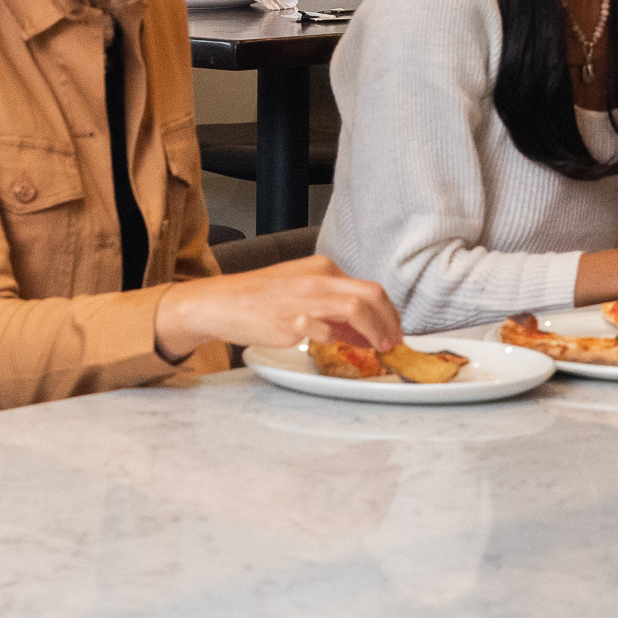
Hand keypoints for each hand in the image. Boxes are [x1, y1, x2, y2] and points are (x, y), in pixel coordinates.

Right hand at [157, 254, 401, 358]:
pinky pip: (324, 331)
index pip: (369, 288)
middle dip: (390, 321)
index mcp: (323, 268)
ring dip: (375, 331)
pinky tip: (340, 349)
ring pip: (356, 308)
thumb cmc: (261, 299)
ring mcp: (305, 299)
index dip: (387, 312)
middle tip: (395, 341)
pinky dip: (338, 340)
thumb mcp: (300, 290)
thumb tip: (362, 331)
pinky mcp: (291, 322)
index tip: (393, 330)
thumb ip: (332, 307)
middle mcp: (318, 279)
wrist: (222, 302)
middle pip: (371, 295)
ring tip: (381, 348)